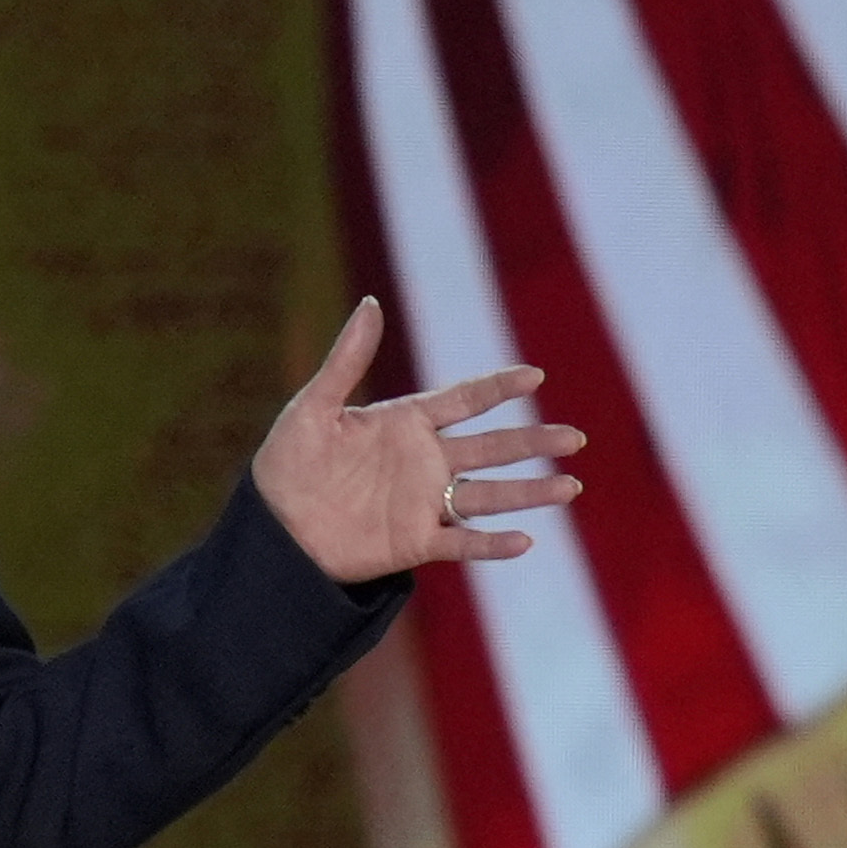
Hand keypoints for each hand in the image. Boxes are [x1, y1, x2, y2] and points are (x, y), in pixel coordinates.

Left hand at [252, 296, 583, 582]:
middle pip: (491, 448)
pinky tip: (524, 540)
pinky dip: (491, 544)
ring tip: (570, 486)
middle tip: (575, 438)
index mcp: (404, 424)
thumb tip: (370, 303)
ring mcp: (423, 503)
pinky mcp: (414, 543)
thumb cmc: (286, 463)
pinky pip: (461, 543)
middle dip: (533, 442)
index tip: (535, 376)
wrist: (271, 527)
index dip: (499, 388)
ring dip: (529, 492)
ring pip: (489, 495)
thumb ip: (347, 359)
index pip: (463, 400)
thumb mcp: (313, 407)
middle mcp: (424, 462)